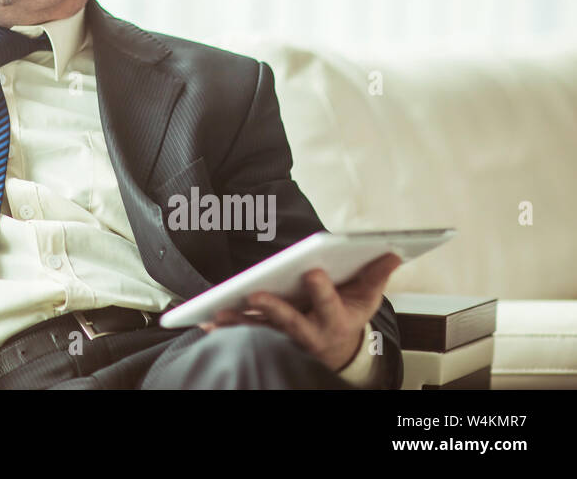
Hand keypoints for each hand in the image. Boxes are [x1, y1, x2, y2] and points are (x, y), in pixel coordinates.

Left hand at [197, 253, 402, 371]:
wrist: (337, 349)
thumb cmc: (348, 315)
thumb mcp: (367, 298)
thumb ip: (377, 274)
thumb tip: (393, 250)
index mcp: (334, 318)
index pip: (328, 303)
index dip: (321, 290)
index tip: (313, 272)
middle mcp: (309, 331)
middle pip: (290, 321)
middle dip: (273, 309)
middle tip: (255, 296)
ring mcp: (285, 336)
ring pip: (262, 330)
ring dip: (240, 322)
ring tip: (219, 313)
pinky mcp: (267, 336)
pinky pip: (245, 333)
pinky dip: (226, 328)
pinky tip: (206, 321)